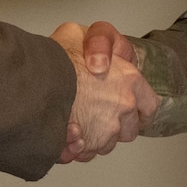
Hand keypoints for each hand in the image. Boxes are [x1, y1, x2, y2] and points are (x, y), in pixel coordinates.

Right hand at [52, 22, 155, 163]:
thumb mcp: (77, 34)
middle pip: (128, 129)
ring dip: (94, 137)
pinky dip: (76, 148)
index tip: (134, 114)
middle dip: (115, 127)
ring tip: (76, 124)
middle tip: (96, 117)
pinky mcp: (88, 144)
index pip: (149, 105)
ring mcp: (107, 128)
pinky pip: (85, 152)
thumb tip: (93, 55)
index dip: (141, 111)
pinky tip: (65, 135)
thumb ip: (93, 45)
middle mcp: (124, 106)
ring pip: (106, 143)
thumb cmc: (57, 57)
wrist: (36, 79)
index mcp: (130, 80)